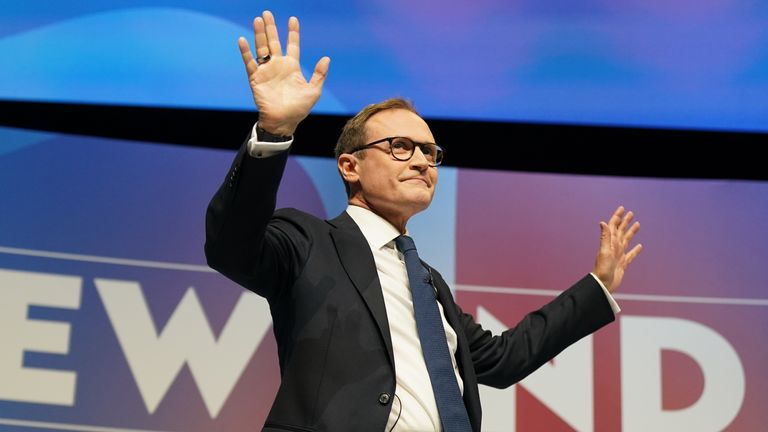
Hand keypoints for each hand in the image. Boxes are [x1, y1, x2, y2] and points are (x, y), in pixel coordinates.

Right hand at [238, 11, 330, 135]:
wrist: (283, 122)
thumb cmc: (299, 109)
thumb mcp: (313, 91)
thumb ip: (319, 74)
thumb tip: (327, 58)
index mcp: (292, 67)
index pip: (292, 45)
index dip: (293, 32)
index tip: (293, 19)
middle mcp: (278, 66)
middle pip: (274, 42)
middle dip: (271, 28)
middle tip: (267, 13)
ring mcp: (266, 71)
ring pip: (261, 48)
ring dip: (259, 35)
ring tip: (257, 20)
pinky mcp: (256, 79)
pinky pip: (250, 63)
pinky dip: (246, 52)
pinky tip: (243, 40)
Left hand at [592, 206, 642, 292]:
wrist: (603, 284)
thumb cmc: (602, 269)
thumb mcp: (604, 251)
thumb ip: (605, 237)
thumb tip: (602, 222)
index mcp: (610, 243)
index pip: (614, 226)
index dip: (617, 217)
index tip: (622, 208)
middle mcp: (614, 247)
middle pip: (621, 231)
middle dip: (625, 221)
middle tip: (631, 213)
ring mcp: (619, 255)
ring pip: (627, 240)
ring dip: (631, 232)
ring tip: (637, 224)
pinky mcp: (623, 264)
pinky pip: (631, 255)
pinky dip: (635, 250)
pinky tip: (639, 246)